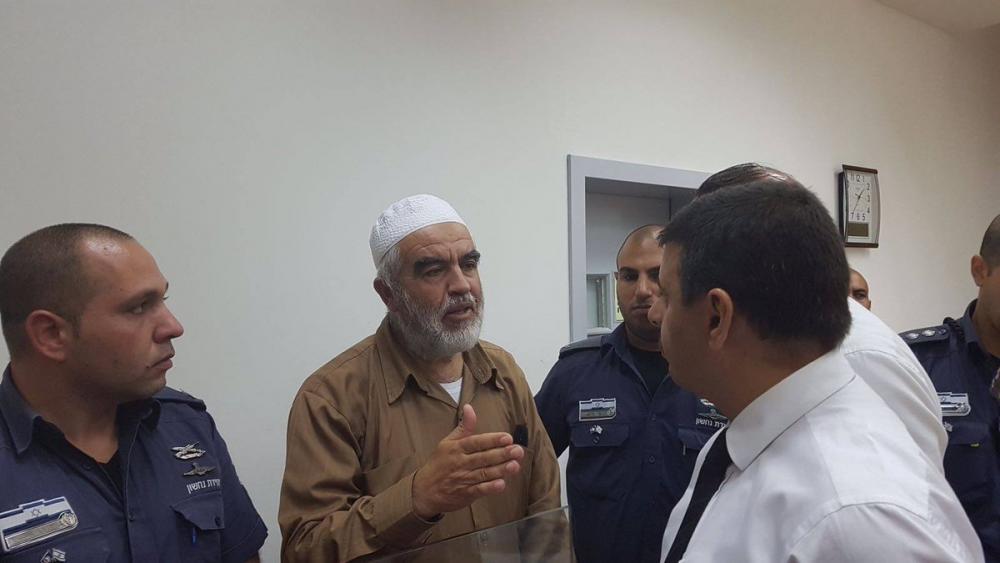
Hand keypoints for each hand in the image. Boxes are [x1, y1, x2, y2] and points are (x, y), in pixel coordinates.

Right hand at [411, 404, 523, 518]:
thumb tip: (469, 407)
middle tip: (518, 450)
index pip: (476, 442)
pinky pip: (479, 490)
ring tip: (515, 465)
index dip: (492, 440)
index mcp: (457, 448)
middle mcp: (460, 463)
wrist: (424, 490)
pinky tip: (502, 484)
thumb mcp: (448, 442)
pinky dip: (490, 488)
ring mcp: (463, 479)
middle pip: (483, 458)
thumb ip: (463, 427)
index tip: (507, 437)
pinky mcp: (465, 494)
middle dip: (502, 454)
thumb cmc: (439, 463)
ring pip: (484, 474)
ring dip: (500, 470)